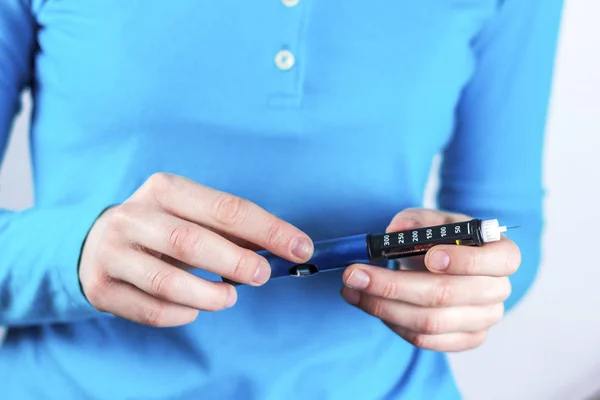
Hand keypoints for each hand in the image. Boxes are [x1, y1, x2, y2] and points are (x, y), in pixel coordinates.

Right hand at [79, 173, 312, 326]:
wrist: (99, 242)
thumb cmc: (163, 226)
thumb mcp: (193, 214)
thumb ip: (234, 229)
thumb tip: (286, 246)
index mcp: (164, 189)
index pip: (225, 208)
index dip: (268, 230)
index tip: (301, 248)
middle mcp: (132, 216)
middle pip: (191, 241)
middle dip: (236, 262)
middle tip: (263, 275)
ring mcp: (111, 252)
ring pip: (167, 282)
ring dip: (210, 295)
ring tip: (229, 298)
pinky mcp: (100, 287)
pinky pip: (150, 310)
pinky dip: (182, 314)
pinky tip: (195, 308)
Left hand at [340, 208, 518, 351]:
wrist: (440, 262)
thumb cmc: (438, 238)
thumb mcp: (429, 220)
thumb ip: (415, 221)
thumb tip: (397, 231)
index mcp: (502, 254)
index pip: (500, 261)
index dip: (465, 261)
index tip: (430, 256)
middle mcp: (499, 290)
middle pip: (448, 295)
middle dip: (394, 285)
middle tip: (355, 274)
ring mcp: (484, 319)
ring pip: (430, 322)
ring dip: (383, 307)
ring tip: (352, 290)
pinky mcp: (465, 340)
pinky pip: (424, 340)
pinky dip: (392, 323)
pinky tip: (370, 304)